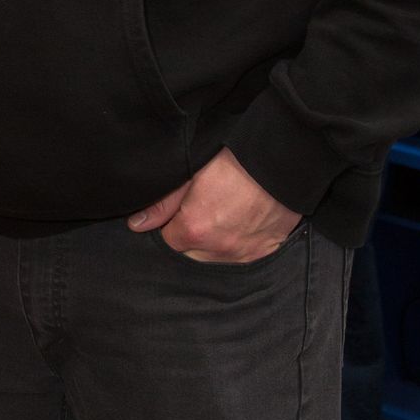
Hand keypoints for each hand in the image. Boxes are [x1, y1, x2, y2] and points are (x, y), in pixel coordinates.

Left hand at [128, 148, 298, 264]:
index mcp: (194, 230)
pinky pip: (241, 258)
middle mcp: (217, 250)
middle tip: (203, 211)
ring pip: (215, 259)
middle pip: (190, 255)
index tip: (180, 211)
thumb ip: (163, 204)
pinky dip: (236, 246)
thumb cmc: (236, 161)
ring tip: (223, 215)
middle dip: (190, 238)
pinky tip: (240, 224)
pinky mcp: (264, 252)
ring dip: (213, 244)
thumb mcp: (193, 173)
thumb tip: (137, 225)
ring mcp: (243, 254)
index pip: (168, 242)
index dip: (171, 225)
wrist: (282, 161)